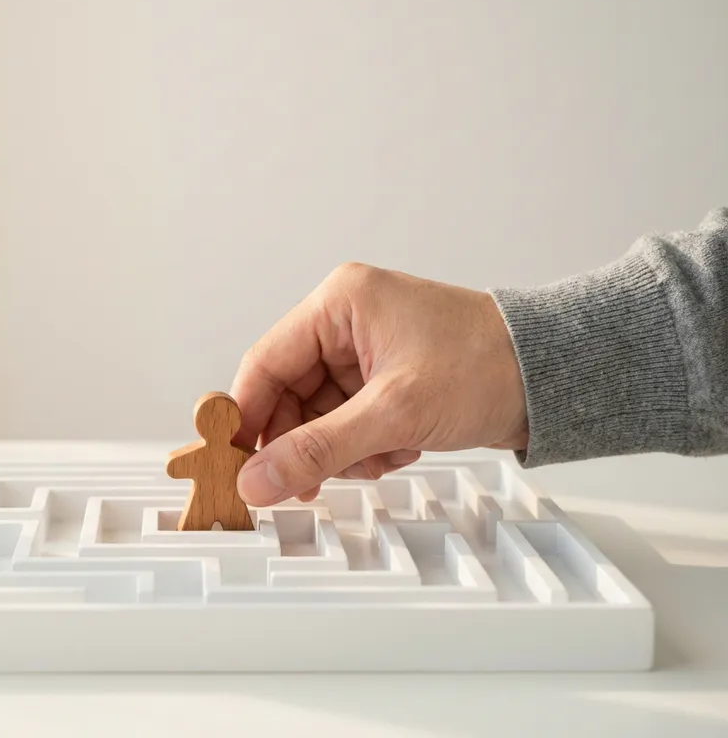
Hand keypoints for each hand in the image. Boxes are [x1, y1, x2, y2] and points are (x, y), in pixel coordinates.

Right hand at [230, 262, 527, 505]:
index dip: (246, 417)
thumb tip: (258, 479)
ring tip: (382, 455)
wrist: (552, 378)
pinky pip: (348, 423)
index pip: (265, 362)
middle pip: (289, 395)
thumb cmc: (487, 366)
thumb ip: (319, 449)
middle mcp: (346, 323)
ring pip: (318, 417)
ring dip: (342, 449)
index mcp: (339, 304)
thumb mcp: (394, 412)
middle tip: (311, 482)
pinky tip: (399, 449)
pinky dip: (366, 447)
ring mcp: (365, 354)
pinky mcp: (384, 381)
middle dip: (305, 442)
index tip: (235, 464)